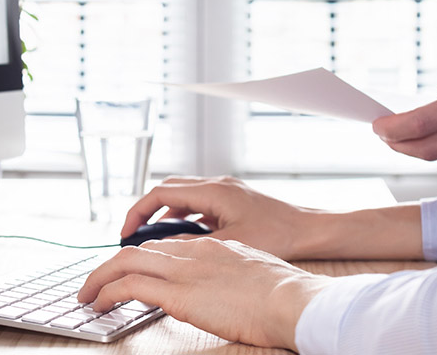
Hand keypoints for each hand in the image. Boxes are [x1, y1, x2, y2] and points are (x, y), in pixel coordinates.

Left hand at [78, 238, 329, 350]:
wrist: (292, 300)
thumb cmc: (284, 295)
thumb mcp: (252, 274)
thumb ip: (228, 275)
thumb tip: (221, 290)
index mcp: (211, 247)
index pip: (163, 245)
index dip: (140, 258)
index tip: (127, 271)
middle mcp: (192, 252)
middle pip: (138, 250)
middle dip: (111, 265)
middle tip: (95, 282)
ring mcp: (183, 270)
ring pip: (124, 262)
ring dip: (99, 278)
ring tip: (87, 295)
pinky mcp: (177, 293)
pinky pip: (128, 286)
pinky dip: (107, 292)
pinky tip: (99, 304)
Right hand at [121, 176, 311, 259]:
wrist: (309, 230)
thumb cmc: (279, 234)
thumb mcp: (230, 244)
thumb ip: (195, 245)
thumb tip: (164, 252)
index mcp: (213, 191)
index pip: (161, 193)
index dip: (138, 212)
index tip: (127, 232)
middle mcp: (217, 184)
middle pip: (168, 190)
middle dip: (147, 210)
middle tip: (134, 234)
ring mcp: (225, 190)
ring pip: (183, 195)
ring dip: (165, 213)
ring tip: (154, 239)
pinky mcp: (232, 199)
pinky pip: (198, 202)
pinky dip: (184, 216)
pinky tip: (184, 236)